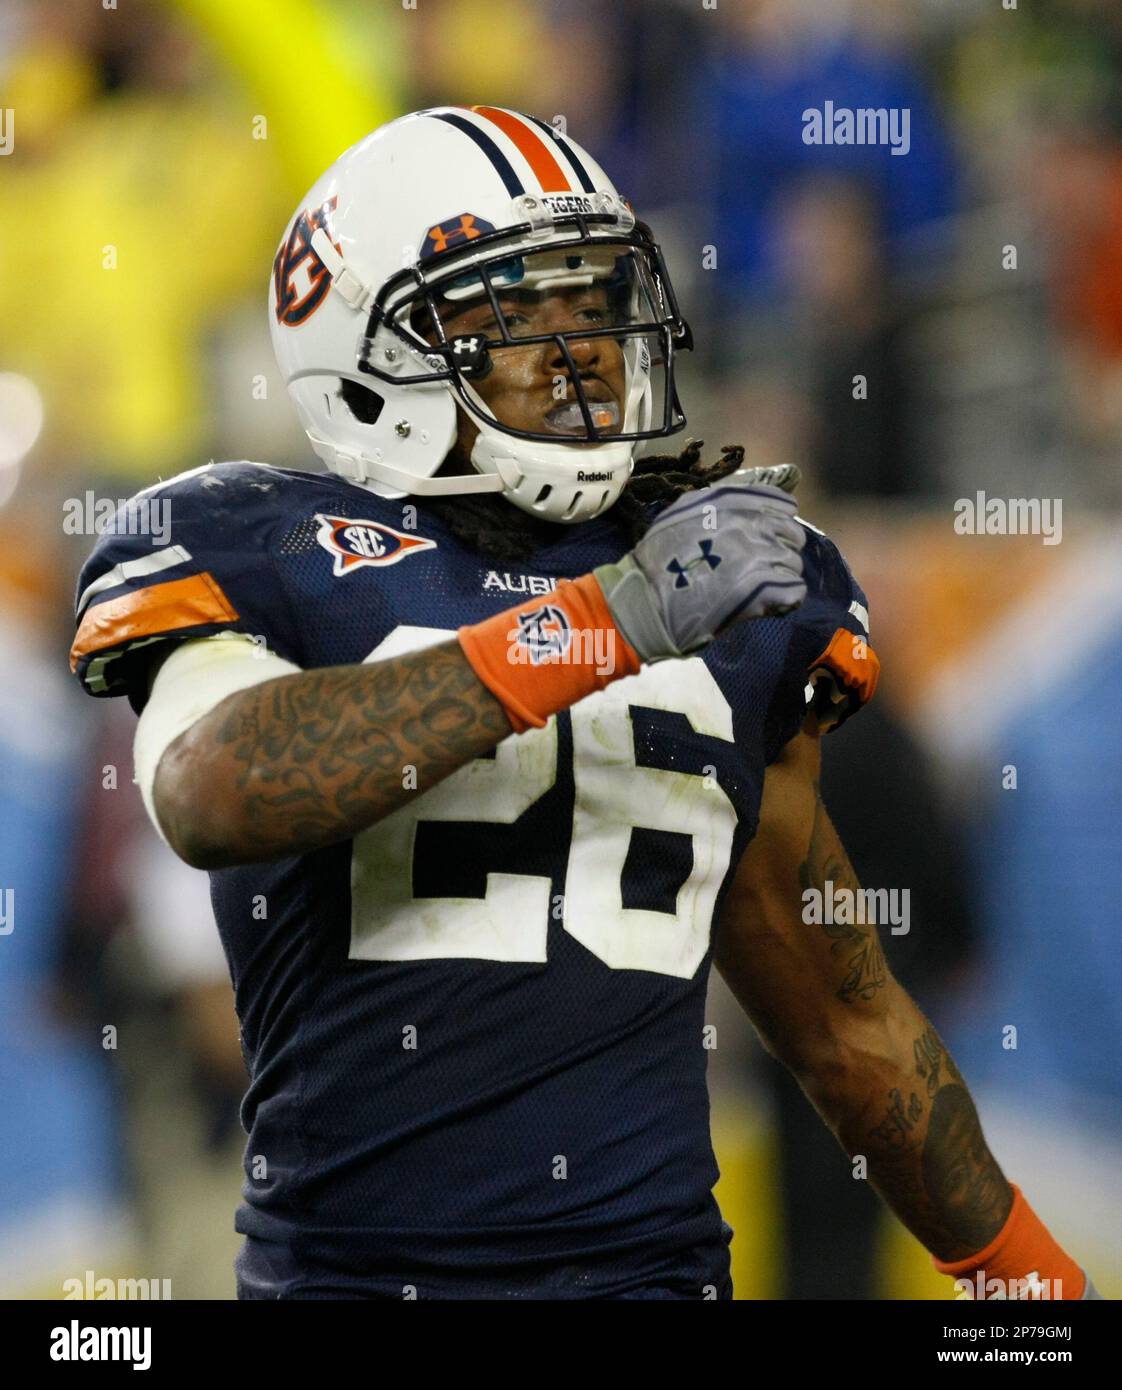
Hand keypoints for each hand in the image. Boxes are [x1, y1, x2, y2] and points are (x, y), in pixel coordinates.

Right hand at [593, 474, 806, 662]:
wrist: (647, 600)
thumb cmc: (658, 560)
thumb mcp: (681, 514)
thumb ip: (715, 505)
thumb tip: (745, 508)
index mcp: (732, 502)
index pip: (782, 505)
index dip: (778, 522)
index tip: (767, 537)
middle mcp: (750, 523)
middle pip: (793, 534)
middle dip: (781, 549)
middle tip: (760, 567)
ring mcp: (760, 555)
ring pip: (794, 564)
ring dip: (779, 577)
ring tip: (756, 589)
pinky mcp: (763, 589)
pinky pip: (795, 590)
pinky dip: (785, 598)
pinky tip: (767, 604)